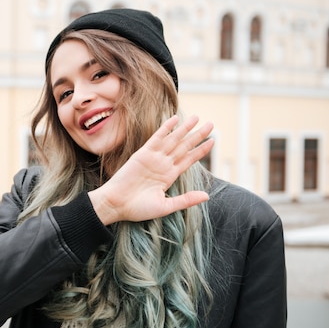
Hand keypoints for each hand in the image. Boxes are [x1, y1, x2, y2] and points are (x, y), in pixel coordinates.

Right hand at [88, 115, 213, 224]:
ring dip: (185, 129)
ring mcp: (153, 158)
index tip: (212, 141)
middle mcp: (163, 165)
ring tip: (197, 118)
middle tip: (211, 124)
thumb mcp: (166, 207)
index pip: (189, 159)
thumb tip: (207, 196)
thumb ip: (186, 200)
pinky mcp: (142, 154)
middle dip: (197, 135)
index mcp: (169, 176)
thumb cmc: (138, 209)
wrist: (116, 204)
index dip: (200, 150)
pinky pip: (156, 138)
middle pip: (184, 146)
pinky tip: (174, 119)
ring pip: (173, 140)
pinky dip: (165, 128)